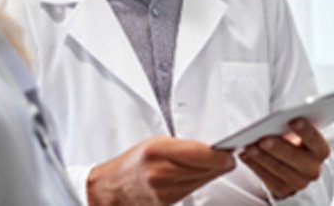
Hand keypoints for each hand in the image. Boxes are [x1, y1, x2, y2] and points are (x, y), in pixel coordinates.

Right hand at [86, 135, 234, 205]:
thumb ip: (182, 146)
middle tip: (228, 156)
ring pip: (202, 182)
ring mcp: (165, 192)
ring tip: (217, 163)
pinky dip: (200, 182)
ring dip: (212, 173)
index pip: (201, 154)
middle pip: (206, 169)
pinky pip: (193, 191)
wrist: (113, 187)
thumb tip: (211, 148)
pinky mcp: (168, 204)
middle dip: (220, 163)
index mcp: (157, 150)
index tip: (229, 151)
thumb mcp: (155, 143)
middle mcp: (161, 172)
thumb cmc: (133, 160)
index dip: (220, 154)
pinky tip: (201, 175)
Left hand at [239, 118, 330, 198]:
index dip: (305, 131)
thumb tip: (273, 120)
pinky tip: (244, 156)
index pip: (314, 140)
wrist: (287, 161)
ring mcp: (298, 181)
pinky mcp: (283, 189)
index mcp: (318, 149)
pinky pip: (267, 178)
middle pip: (295, 157)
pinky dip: (254, 166)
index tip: (293, 120)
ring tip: (248, 146)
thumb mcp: (292, 130)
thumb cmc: (288, 139)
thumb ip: (286, 124)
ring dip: (261, 157)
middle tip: (262, 139)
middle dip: (277, 147)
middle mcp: (312, 168)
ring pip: (278, 168)